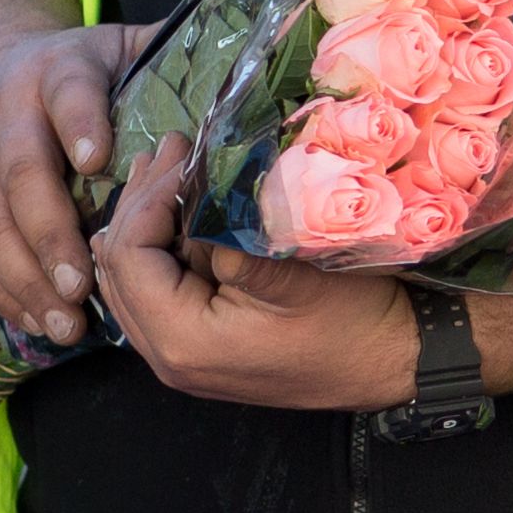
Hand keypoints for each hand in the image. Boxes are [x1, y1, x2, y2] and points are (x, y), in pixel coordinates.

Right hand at [0, 20, 150, 344]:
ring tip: (65, 324)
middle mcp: (3, 108)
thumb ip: (173, 66)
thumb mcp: (128, 50)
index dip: (82, 125)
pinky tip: (33, 319)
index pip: (68, 94)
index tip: (100, 163)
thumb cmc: (86, 71)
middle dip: (49, 234)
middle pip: (19, 172)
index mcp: (57, 71)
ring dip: (23, 277)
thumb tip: (247, 80)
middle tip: (82, 286)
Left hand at [91, 139, 422, 409]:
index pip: (129, 257)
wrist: (393, 362)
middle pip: (118, 269)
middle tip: (167, 149)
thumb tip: (187, 189)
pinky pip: (156, 295)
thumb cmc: (351, 320)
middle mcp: (168, 357)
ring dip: (145, 223)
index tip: (183, 157)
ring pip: (131, 282)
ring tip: (166, 168)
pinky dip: (160, 251)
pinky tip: (178, 215)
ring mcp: (181, 357)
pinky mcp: (200, 347)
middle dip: (140, 204)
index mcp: (183, 340)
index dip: (147, 200)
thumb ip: (228, 234)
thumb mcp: (292, 271)